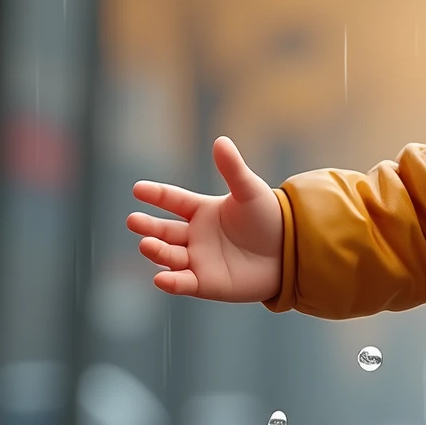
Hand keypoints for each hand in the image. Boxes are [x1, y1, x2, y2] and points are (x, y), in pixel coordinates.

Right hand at [127, 137, 283, 302]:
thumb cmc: (269, 219)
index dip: (155, 195)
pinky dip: (171, 282)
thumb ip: (233, 170)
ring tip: (147, 244)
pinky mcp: (205, 283)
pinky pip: (183, 283)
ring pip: (169, 256)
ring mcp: (197, 260)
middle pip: (163, 230)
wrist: (291, 252)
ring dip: (156, 251)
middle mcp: (194, 235)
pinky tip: (161, 278)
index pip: (172, 200)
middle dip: (147, 226)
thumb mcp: (250, 191)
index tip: (137, 189)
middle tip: (134, 221)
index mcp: (201, 210)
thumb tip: (221, 141)